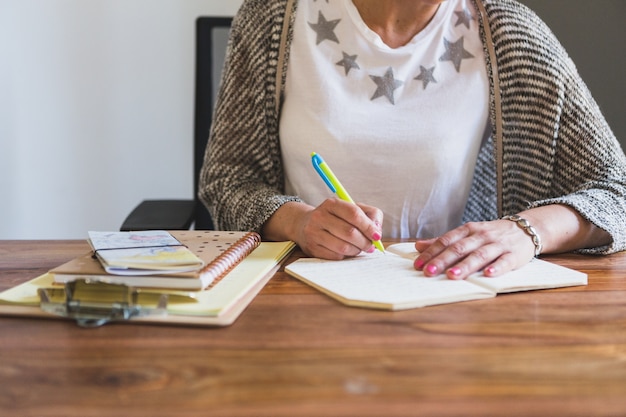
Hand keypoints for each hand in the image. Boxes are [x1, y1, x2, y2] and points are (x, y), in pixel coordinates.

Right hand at [288, 199, 382, 259]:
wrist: (304, 224)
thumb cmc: (334, 217)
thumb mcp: (351, 209)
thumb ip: (370, 215)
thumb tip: (377, 231)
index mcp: (331, 204)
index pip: (354, 214)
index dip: (369, 227)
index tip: (377, 236)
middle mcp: (320, 216)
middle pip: (350, 232)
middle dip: (365, 242)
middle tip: (371, 246)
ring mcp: (313, 233)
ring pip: (343, 246)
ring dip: (356, 250)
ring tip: (359, 248)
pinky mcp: (312, 248)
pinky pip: (335, 256)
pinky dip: (346, 255)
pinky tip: (347, 251)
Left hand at [413, 219, 535, 279]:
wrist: (526, 228)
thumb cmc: (491, 234)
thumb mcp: (467, 233)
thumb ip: (444, 241)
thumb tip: (418, 246)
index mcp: (468, 230)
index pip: (446, 241)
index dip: (431, 253)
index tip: (418, 264)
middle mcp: (481, 236)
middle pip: (459, 248)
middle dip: (443, 260)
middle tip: (429, 272)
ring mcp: (498, 245)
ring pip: (479, 255)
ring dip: (465, 266)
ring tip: (452, 275)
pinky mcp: (514, 255)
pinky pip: (505, 261)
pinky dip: (497, 267)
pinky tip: (488, 274)